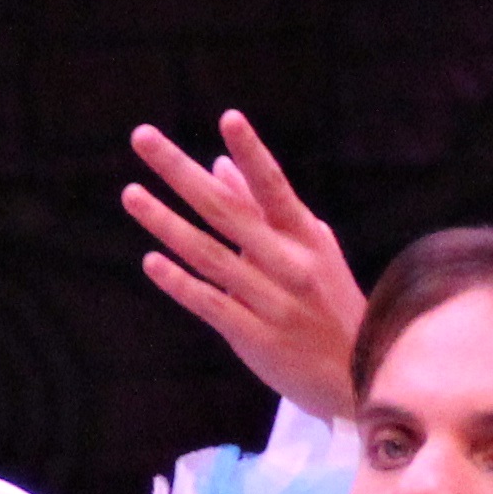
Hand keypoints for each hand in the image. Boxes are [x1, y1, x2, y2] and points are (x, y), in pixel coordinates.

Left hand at [124, 109, 367, 418]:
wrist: (361, 375)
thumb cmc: (329, 303)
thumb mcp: (307, 251)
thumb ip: (262, 211)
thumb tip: (219, 165)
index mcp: (305, 237)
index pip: (274, 187)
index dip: (253, 153)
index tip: (229, 118)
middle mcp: (289, 264)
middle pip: (226, 211)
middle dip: (181, 173)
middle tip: (142, 137)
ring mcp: (272, 301)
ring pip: (210, 255)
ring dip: (166, 223)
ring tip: (131, 194)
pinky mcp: (256, 337)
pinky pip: (212, 304)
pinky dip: (181, 283)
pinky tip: (151, 262)